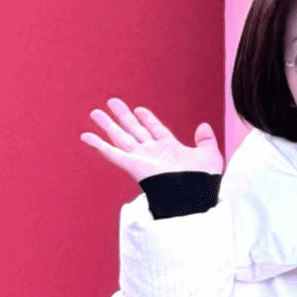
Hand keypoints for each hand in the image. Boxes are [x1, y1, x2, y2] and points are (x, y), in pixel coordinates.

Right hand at [80, 98, 223, 184]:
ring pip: (121, 137)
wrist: (193, 195)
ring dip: (107, 125)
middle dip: (123, 116)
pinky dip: (98, 145)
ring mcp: (141, 159)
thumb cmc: (203, 181)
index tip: (140, 109)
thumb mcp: (210, 155)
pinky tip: (86, 136)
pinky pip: (112, 154)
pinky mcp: (132, 166)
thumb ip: (207, 140)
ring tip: (94, 112)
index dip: (148, 119)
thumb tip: (203, 126)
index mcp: (170, 149)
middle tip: (112, 102)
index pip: (156, 130)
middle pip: (134, 130)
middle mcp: (153, 153)